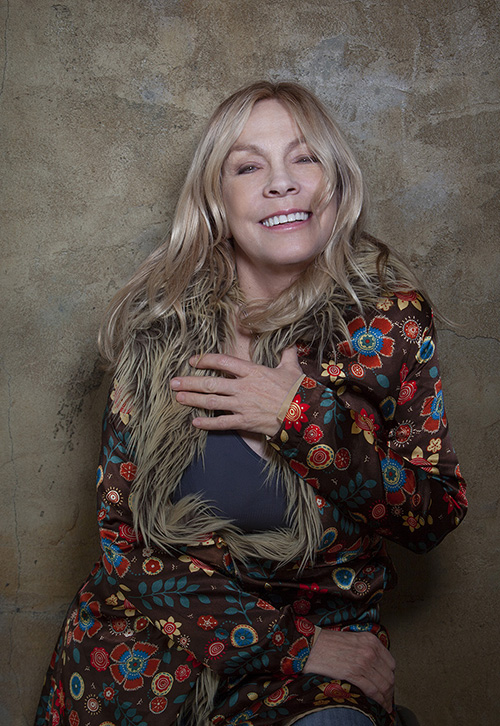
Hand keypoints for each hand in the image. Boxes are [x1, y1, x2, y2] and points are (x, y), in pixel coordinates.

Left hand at [170, 347, 302, 436]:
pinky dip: (207, 423)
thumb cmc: (298, 390)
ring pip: (211, 402)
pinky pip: (221, 423)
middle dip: (190, 382)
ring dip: (193, 400)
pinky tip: (194, 422)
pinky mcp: (244, 421)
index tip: (193, 361)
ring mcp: (242, 405)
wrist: (303, 415)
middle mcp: (243, 387)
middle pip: (210, 383)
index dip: (206, 360)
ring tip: (178, 397)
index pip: (223, 361)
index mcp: (252, 371)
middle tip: (173, 382)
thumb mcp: (292, 368)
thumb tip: (291, 341)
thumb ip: (287, 353)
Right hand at [304, 630, 394, 712]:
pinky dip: (379, 700)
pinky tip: (379, 705)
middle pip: (389, 675)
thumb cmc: (327, 643)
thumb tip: (373, 668)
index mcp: (370, 640)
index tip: (388, 684)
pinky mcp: (354, 673)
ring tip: (385, 705)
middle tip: (387, 698)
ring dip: (386, 698)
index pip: (391, 663)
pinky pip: (373, 690)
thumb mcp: (353, 640)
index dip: (390, 676)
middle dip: (390, 690)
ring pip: (384, 685)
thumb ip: (366, 650)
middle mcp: (370, 650)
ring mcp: (363, 661)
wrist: (311, 645)